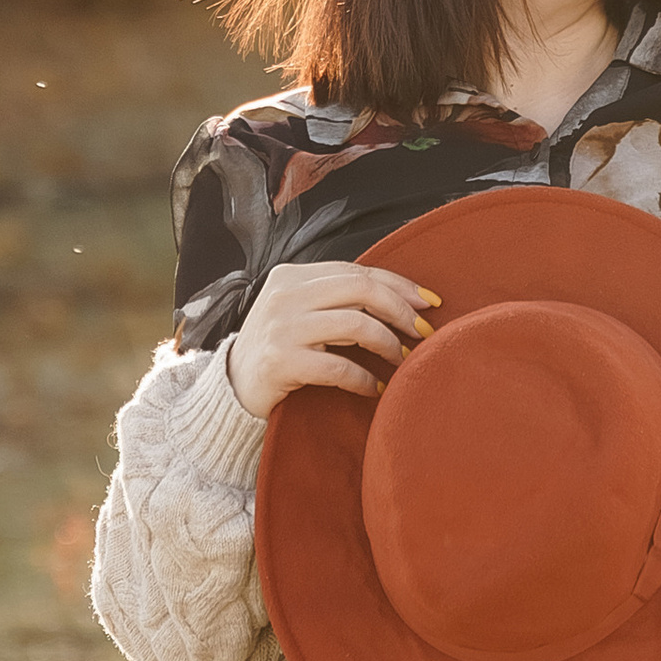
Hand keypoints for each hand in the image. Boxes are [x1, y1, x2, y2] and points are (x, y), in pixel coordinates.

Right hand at [226, 261, 437, 417]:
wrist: (231, 389)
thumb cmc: (278, 350)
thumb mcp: (301, 313)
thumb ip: (337, 299)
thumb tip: (406, 300)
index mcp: (291, 276)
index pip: (356, 271)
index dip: (399, 285)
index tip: (429, 303)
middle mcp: (284, 295)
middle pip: (361, 289)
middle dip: (401, 310)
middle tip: (424, 332)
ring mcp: (281, 327)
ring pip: (356, 324)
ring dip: (389, 344)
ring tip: (403, 360)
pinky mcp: (281, 362)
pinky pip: (339, 367)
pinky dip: (364, 379)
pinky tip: (374, 388)